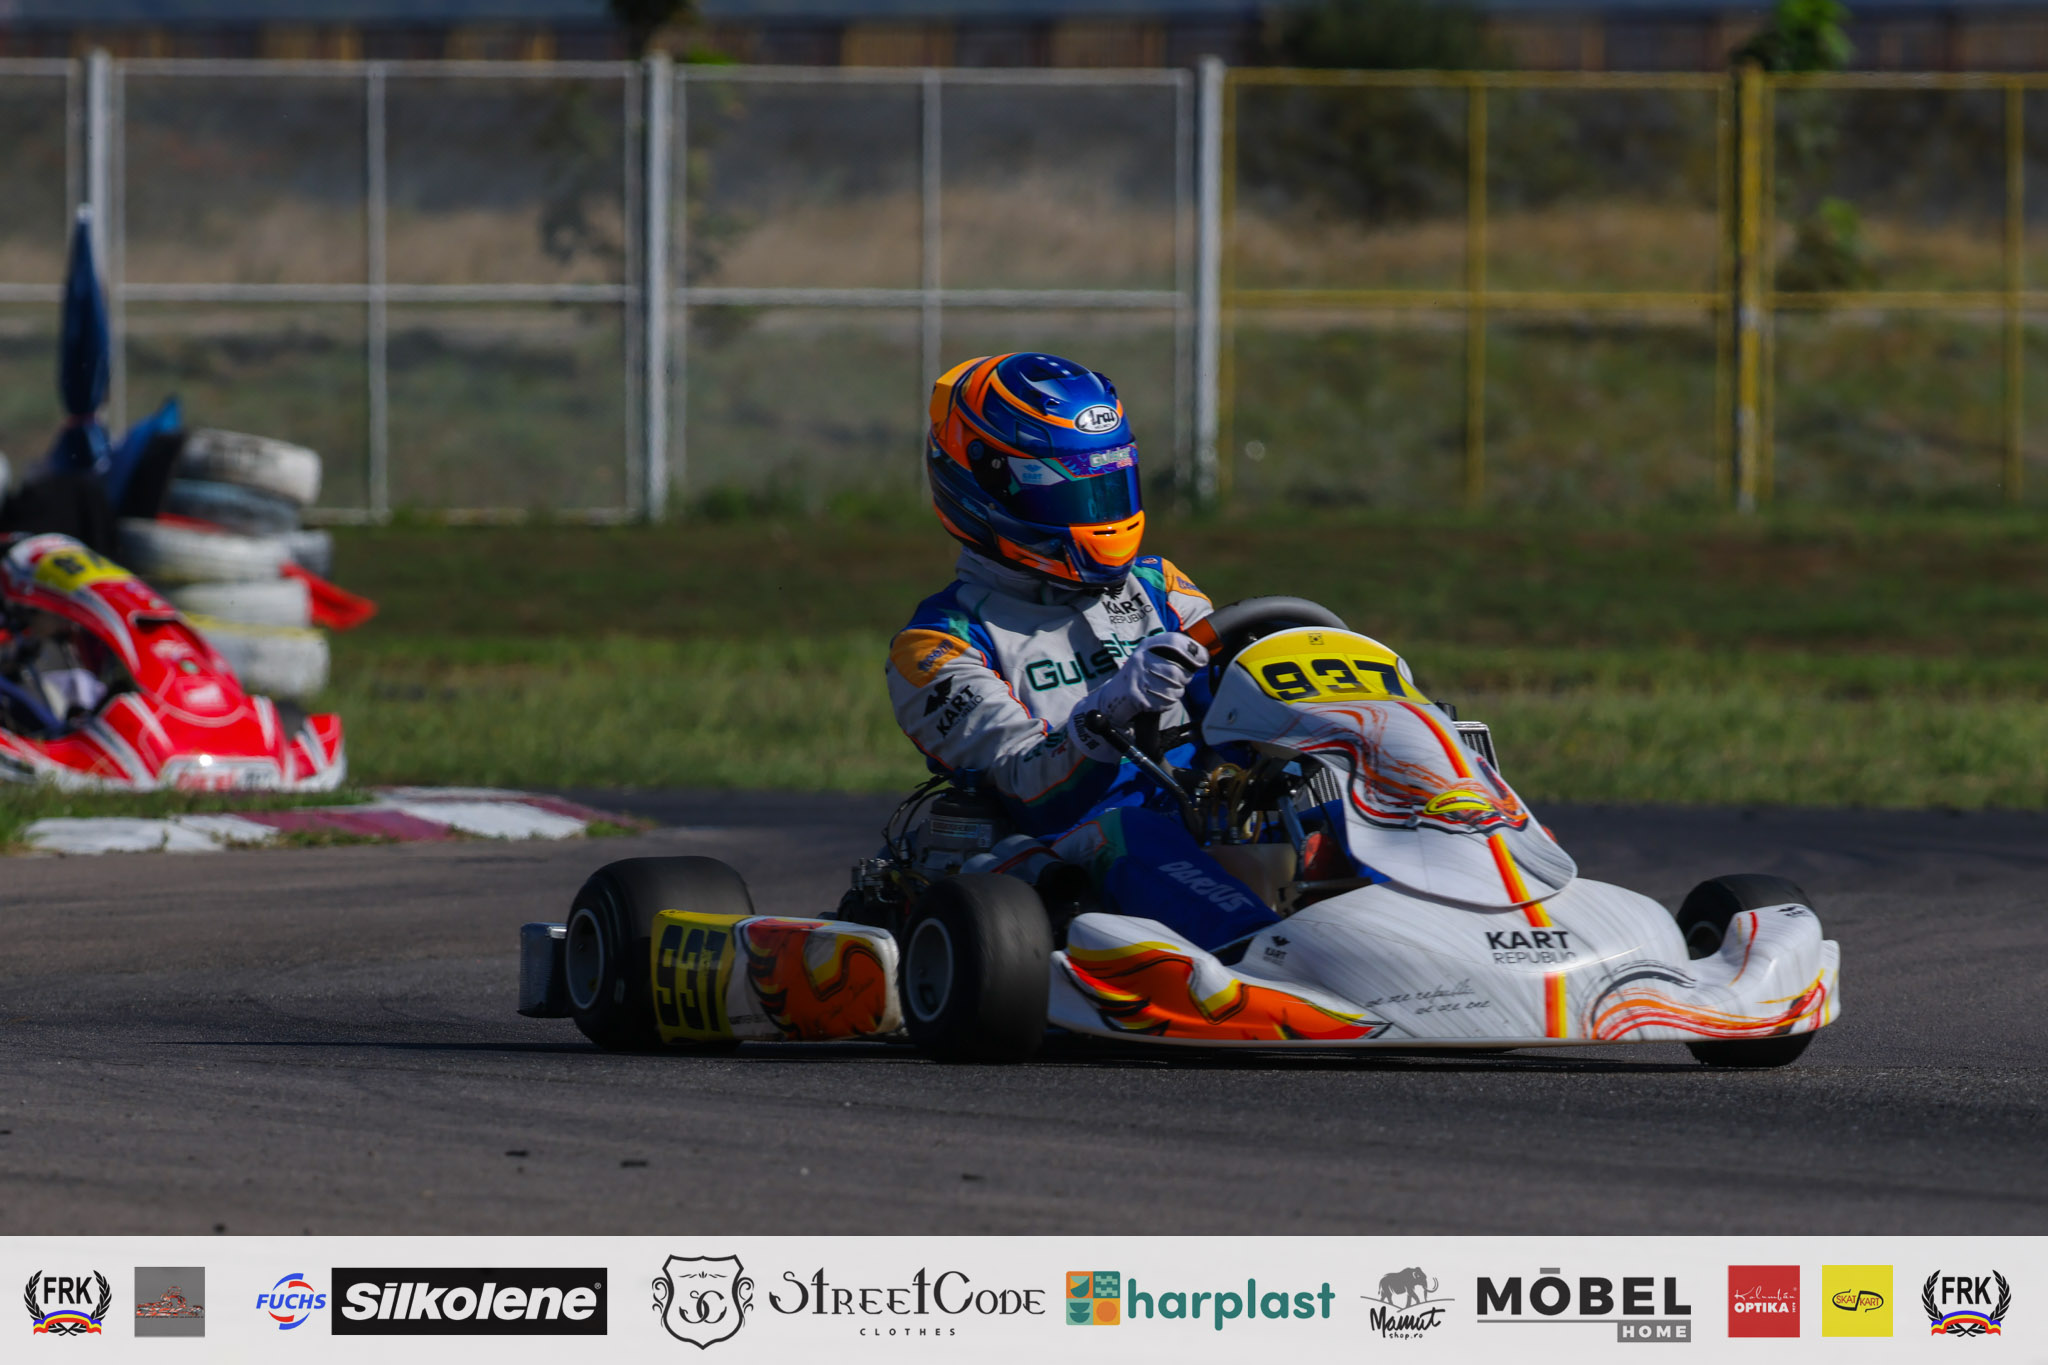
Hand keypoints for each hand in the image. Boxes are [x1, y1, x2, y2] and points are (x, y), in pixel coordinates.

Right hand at [1065, 632, 1208, 760]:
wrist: (1114, 695)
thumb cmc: (1141, 676)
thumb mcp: (1153, 657)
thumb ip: (1174, 653)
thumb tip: (1202, 656)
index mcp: (1147, 645)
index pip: (1174, 642)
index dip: (1193, 651)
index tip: (1203, 659)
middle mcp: (1140, 658)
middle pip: (1176, 671)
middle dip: (1184, 680)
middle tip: (1180, 681)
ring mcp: (1136, 678)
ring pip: (1172, 689)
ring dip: (1175, 693)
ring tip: (1167, 691)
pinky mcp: (1136, 696)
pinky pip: (1163, 702)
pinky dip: (1166, 704)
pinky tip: (1158, 699)